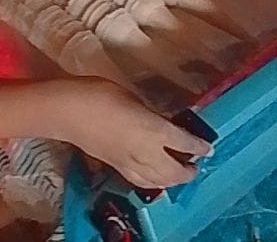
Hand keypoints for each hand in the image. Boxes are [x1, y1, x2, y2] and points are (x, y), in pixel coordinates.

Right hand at [55, 79, 210, 188]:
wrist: (68, 111)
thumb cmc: (98, 93)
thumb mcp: (130, 96)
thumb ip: (148, 112)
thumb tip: (156, 121)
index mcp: (154, 130)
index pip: (184, 142)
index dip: (199, 146)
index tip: (208, 147)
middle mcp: (147, 152)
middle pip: (175, 172)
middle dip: (188, 171)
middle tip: (195, 164)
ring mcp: (131, 163)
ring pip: (159, 182)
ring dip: (172, 180)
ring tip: (178, 174)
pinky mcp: (116, 167)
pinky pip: (141, 181)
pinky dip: (153, 182)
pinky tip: (153, 177)